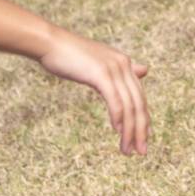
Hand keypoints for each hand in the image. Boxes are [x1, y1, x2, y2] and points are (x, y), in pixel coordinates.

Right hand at [39, 28, 151, 156]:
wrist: (49, 43)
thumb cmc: (69, 55)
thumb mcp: (98, 63)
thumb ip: (119, 72)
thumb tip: (145, 70)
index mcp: (124, 62)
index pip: (140, 95)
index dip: (144, 118)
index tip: (145, 138)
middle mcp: (123, 64)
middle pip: (139, 103)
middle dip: (141, 130)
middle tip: (141, 152)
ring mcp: (113, 68)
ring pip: (129, 105)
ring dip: (130, 131)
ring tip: (128, 149)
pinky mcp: (101, 73)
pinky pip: (115, 100)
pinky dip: (119, 118)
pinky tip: (118, 131)